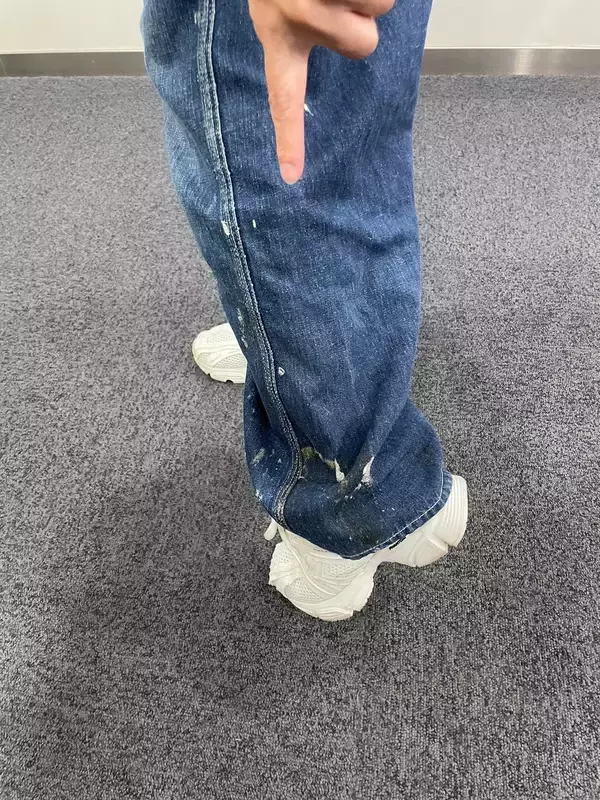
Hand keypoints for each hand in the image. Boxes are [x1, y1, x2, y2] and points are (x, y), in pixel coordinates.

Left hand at [249, 0, 393, 183]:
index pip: (284, 98)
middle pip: (364, 45)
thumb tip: (340, 42)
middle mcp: (298, 20)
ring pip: (381, 8)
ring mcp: (317, 1)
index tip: (292, 175)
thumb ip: (297, 29)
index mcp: (278, 34)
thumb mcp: (274, 0)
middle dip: (361, 18)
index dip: (290, 138)